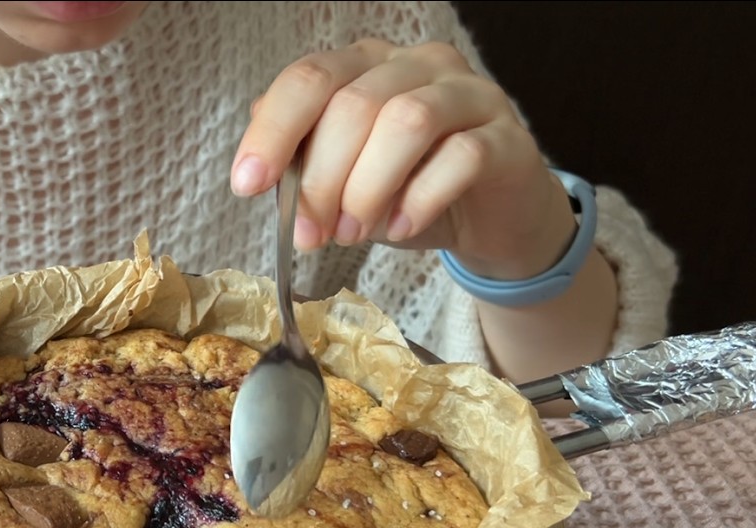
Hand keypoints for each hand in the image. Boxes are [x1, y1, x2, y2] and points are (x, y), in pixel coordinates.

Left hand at [231, 39, 576, 281]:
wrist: (490, 219)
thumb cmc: (408, 192)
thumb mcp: (343, 181)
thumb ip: (303, 165)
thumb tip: (258, 169)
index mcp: (367, 66)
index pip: (310, 78)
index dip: (273, 130)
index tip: (248, 183)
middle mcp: (418, 65)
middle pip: (354, 103)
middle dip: (321, 178)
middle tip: (311, 233)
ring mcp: (469, 94)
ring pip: (406, 121)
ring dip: (367, 188)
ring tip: (353, 234)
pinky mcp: (508, 136)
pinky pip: (461, 157)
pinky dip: (420, 198)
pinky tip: (400, 228)